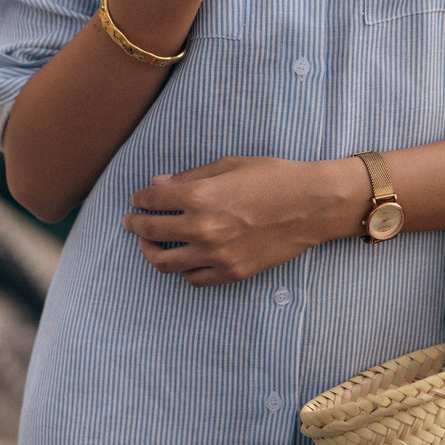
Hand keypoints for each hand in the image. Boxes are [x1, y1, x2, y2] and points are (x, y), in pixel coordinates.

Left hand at [122, 156, 356, 286]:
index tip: (137, 200)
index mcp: (200, 197)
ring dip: (151, 253)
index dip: (140, 199)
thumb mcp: (230, 166)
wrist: (312, 204)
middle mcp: (202, 229)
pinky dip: (184, 269)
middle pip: (150, 232)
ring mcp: (216, 255)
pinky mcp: (232, 273)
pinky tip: (184, 258)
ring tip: (149, 246)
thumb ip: (190, 178)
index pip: (152, 200)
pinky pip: (194, 279)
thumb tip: (158, 184)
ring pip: (165, 263)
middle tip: (131, 222)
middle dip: (135, 225)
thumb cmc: (274, 177)